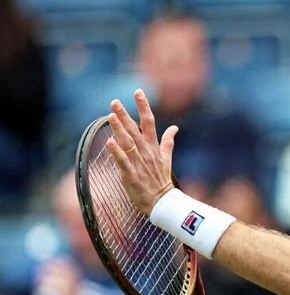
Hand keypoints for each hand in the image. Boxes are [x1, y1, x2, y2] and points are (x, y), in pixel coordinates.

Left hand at [107, 89, 177, 215]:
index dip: (143, 106)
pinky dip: (116, 152)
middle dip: (125, 115)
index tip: (137, 92)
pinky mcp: (131, 175)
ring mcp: (138, 163)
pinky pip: (123, 161)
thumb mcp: (167, 159)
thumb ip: (168, 142)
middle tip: (114, 102)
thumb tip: (174, 127)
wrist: (163, 203)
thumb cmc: (161, 181)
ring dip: (119, 129)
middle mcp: (146, 152)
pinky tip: (109, 141)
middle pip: (135, 130)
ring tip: (111, 116)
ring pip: (127, 142)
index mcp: (154, 147)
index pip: (149, 122)